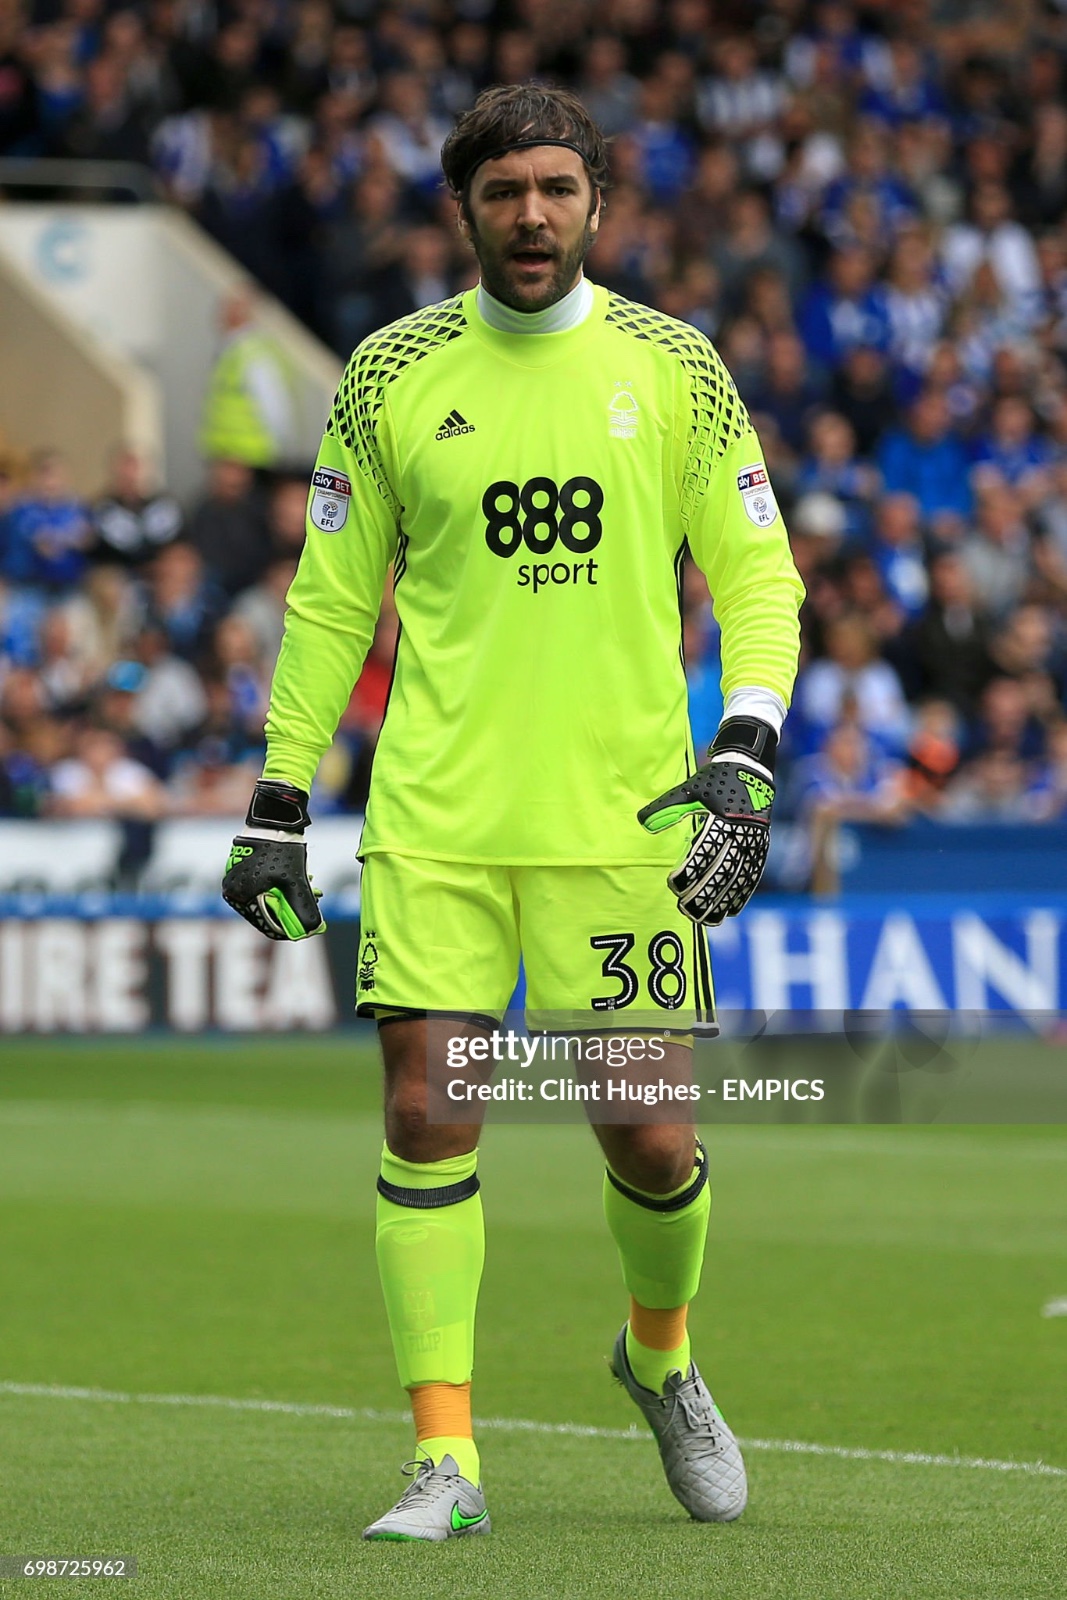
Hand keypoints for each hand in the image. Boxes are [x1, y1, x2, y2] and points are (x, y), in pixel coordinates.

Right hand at [221, 779, 325, 940]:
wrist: (274, 820)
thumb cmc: (281, 850)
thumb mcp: (295, 882)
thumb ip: (303, 908)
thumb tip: (315, 929)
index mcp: (238, 895)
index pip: (264, 923)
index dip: (288, 928)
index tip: (306, 928)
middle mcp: (233, 888)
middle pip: (267, 910)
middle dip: (292, 908)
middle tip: (312, 905)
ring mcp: (237, 877)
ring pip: (269, 896)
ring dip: (291, 895)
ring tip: (312, 888)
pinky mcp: (245, 867)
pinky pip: (265, 883)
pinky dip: (282, 884)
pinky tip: (302, 878)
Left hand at [638, 718, 776, 926]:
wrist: (750, 769)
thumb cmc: (714, 780)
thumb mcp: (689, 789)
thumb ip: (666, 808)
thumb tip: (643, 823)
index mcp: (722, 818)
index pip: (704, 852)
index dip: (689, 872)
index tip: (673, 884)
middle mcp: (741, 833)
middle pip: (722, 871)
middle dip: (703, 893)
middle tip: (684, 908)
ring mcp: (753, 842)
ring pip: (738, 879)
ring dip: (722, 901)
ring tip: (705, 918)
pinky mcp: (761, 848)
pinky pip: (752, 877)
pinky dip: (742, 896)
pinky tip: (730, 911)